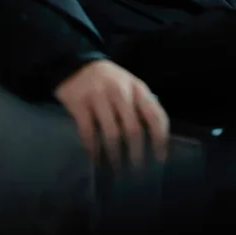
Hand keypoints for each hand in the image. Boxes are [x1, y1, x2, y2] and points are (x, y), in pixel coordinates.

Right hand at [53, 59, 169, 170]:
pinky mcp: (79, 103)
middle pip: (133, 129)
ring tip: (117, 168)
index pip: (155, 115)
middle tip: (137, 170)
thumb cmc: (109, 81)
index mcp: (137, 87)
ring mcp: (98, 96)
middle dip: (137, 153)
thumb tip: (153, 138)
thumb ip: (141, 105)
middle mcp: (120, 91)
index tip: (160, 159)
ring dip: (115, 156)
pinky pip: (88, 132)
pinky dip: (93, 149)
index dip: (160, 139)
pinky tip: (96, 159)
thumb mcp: (129, 86)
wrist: (75, 64)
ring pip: (112, 134)